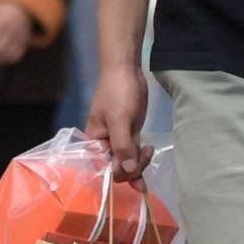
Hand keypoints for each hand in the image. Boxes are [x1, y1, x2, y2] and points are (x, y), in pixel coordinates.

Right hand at [86, 58, 150, 180]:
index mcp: (94, 143)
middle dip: (132, 167)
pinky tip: (149, 156)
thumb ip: (122, 145)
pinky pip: (134, 153)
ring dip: (140, 164)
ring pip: (128, 163)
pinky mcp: (129, 134)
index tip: (134, 165)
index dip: (120, 172)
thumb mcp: (119, 119)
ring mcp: (118, 140)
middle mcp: (104, 145)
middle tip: (146, 153)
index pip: (105, 170)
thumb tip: (127, 170)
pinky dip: (141, 160)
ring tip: (150, 150)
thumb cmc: (117, 93)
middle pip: (117, 169)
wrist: (125, 70)